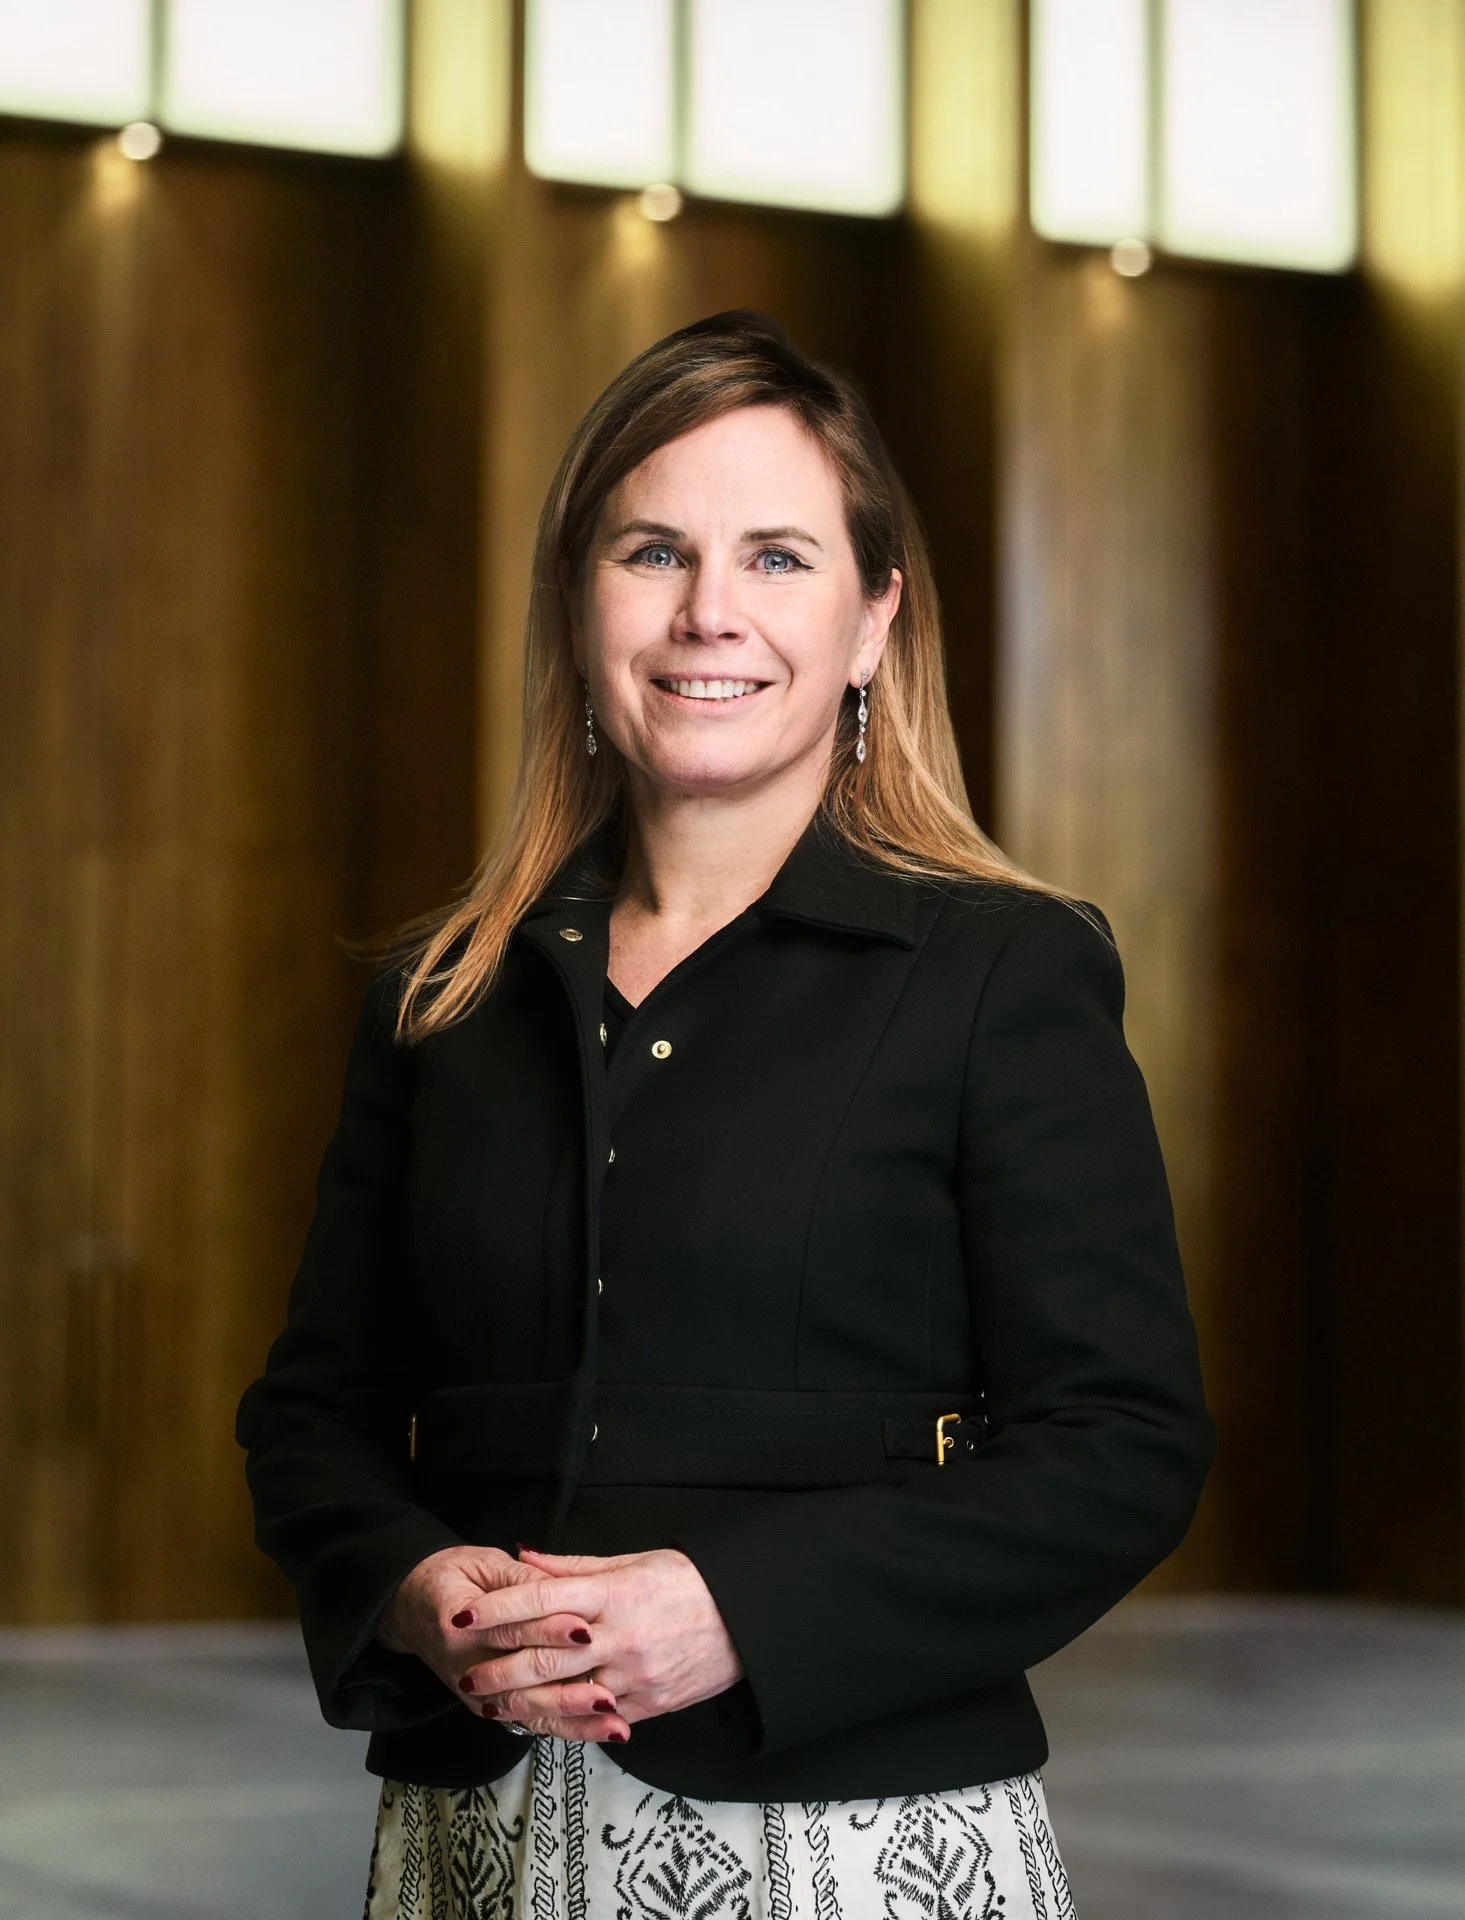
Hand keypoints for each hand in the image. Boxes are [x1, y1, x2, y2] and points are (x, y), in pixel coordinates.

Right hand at [376, 1544, 630, 1743]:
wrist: (411, 1606)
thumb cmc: (449, 1577)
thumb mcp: (481, 1563)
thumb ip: (521, 1577)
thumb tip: (561, 1583)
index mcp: (460, 1622)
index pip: (513, 1627)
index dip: (551, 1628)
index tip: (587, 1631)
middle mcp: (466, 1666)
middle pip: (524, 1677)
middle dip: (569, 1684)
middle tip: (609, 1688)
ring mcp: (477, 1694)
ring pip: (530, 1710)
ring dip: (574, 1718)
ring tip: (612, 1720)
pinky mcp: (489, 1707)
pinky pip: (531, 1722)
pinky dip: (567, 1728)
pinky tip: (599, 1730)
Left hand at [459, 1547, 743, 1737]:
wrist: (745, 1619)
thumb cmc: (688, 1582)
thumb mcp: (633, 1561)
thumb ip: (572, 1567)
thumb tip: (524, 1557)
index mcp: (613, 1594)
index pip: (540, 1600)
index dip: (497, 1610)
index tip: (464, 1617)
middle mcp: (619, 1637)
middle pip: (543, 1657)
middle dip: (497, 1669)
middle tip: (466, 1674)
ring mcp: (633, 1677)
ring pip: (563, 1698)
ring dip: (522, 1703)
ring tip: (493, 1705)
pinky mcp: (647, 1706)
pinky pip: (595, 1721)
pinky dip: (564, 1722)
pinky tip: (539, 1720)